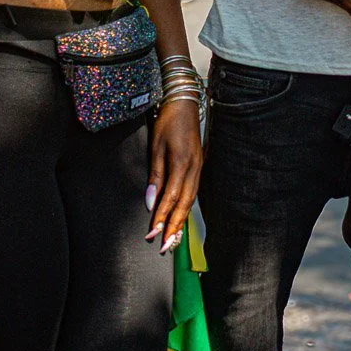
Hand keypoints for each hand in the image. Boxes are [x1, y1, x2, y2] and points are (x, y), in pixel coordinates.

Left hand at [146, 97, 202, 253]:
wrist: (185, 103)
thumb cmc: (168, 121)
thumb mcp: (156, 146)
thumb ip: (155, 176)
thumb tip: (151, 202)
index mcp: (182, 164)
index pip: (170, 199)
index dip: (162, 219)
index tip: (152, 235)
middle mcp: (194, 169)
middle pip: (184, 205)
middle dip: (174, 228)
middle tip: (165, 248)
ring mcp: (198, 168)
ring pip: (190, 201)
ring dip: (182, 222)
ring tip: (173, 239)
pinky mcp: (198, 166)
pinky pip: (193, 192)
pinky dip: (186, 208)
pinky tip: (181, 217)